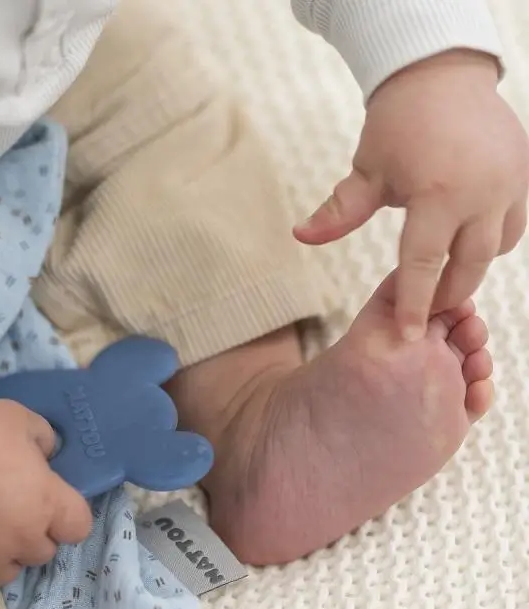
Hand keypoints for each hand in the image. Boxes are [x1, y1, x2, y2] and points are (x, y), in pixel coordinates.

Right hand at [0, 378, 91, 584]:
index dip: (67, 516)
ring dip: (2, 552)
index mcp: (48, 505)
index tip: (50, 503)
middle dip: (33, 533)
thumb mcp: (20, 420)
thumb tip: (46, 458)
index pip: (79, 527)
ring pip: (9, 569)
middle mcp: (24, 541)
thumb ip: (44, 442)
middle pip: (45, 551)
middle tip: (9, 509)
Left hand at [294, 49, 528, 338]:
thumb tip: (300, 235)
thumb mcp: (365, 171)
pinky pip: (513, 224)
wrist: (440, 75)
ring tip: (442, 281)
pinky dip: (491, 242)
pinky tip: (465, 245)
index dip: (414, 305)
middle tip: (425, 312)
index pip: (424, 266)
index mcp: (439, 196)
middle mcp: (483, 193)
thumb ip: (338, 212)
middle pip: (469, 267)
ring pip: (496, 249)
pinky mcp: (524, 173)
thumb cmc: (397, 125)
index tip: (408, 336)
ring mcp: (511, 183)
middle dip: (446, 295)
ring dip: (470, 270)